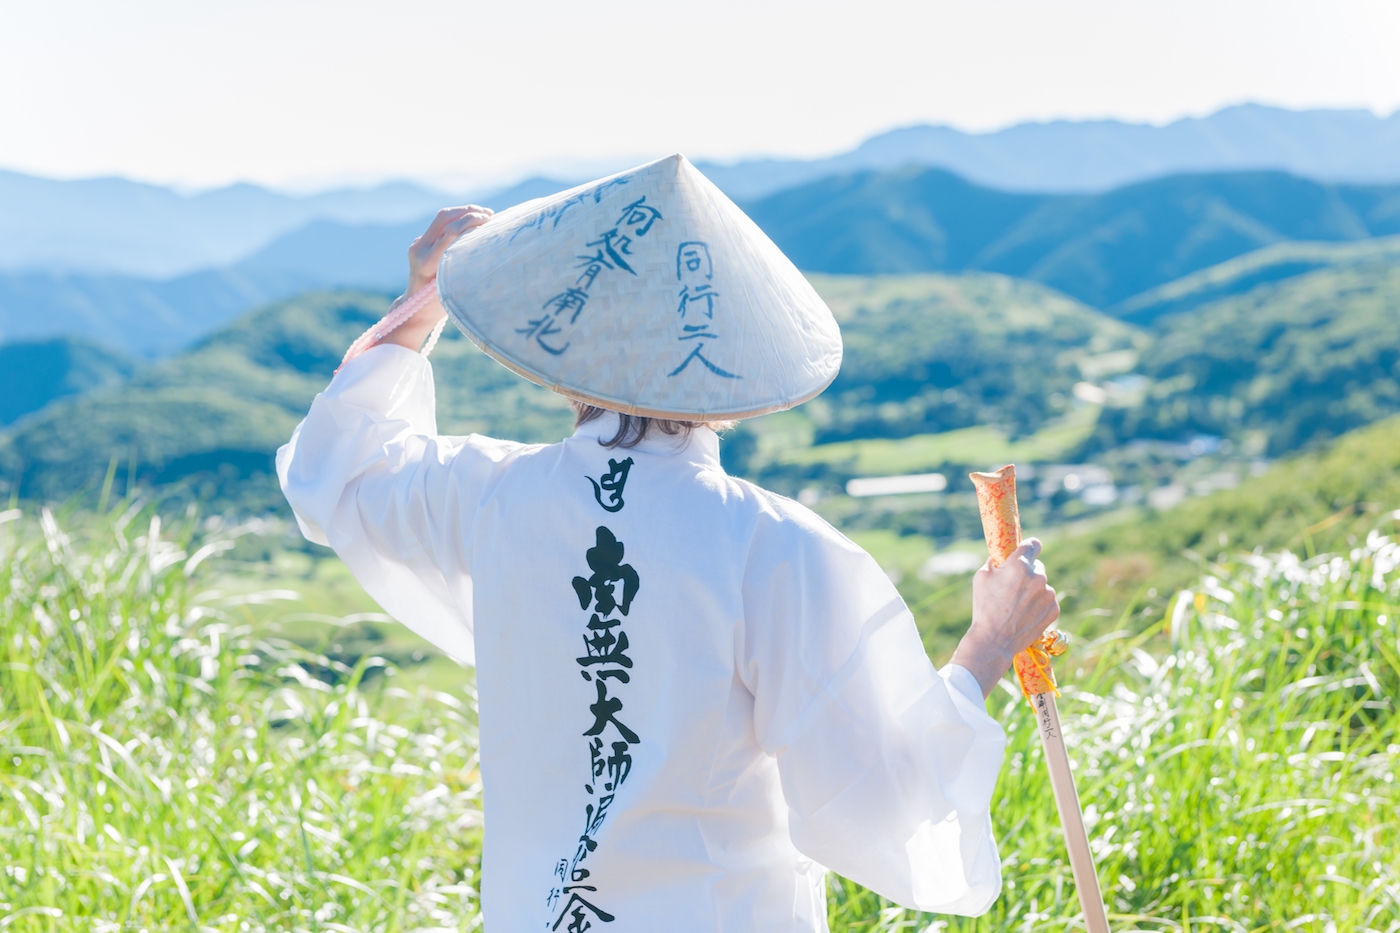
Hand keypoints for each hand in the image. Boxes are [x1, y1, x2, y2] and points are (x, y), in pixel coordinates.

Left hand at [384, 206, 493, 349]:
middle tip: (488, 214)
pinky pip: (439, 225)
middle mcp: (419, 249)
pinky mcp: (420, 242)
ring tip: (483, 215)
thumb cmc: (439, 305)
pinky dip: (457, 220)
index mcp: (428, 261)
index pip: (451, 230)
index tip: (489, 221)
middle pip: (444, 217)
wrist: (414, 309)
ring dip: (463, 212)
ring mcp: (418, 244)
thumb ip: (464, 266)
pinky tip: (471, 224)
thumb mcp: (455, 289)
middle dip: (468, 211)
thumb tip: (488, 246)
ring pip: (441, 217)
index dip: (471, 220)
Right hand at [950, 538, 1059, 698]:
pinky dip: (1039, 604)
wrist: (994, 640)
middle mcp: (1038, 576)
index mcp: (1020, 565)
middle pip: (1037, 566)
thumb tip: (1003, 554)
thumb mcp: (982, 577)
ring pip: (1042, 585)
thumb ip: (995, 561)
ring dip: (1033, 590)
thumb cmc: (984, 607)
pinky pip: (1047, 600)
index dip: (1028, 547)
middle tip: (1013, 587)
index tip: (1026, 552)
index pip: (1033, 544)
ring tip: (1017, 605)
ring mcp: (1048, 594)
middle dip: (1027, 572)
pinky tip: (1025, 614)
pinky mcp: (1054, 609)